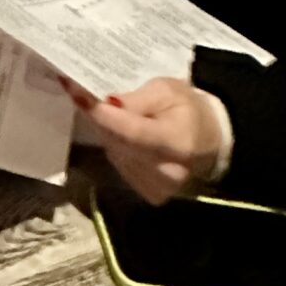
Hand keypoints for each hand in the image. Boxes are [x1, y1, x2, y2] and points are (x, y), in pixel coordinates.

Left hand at [62, 76, 229, 203]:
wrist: (211, 142)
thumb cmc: (188, 109)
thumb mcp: (167, 90)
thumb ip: (136, 98)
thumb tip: (103, 102)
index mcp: (178, 143)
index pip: (131, 132)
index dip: (100, 114)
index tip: (74, 90)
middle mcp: (168, 173)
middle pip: (118, 144)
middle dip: (100, 119)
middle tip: (87, 95)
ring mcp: (159, 188)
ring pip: (115, 155)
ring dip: (108, 134)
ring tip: (117, 117)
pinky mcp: (151, 195)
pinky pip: (121, 166)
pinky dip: (118, 149)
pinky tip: (128, 139)